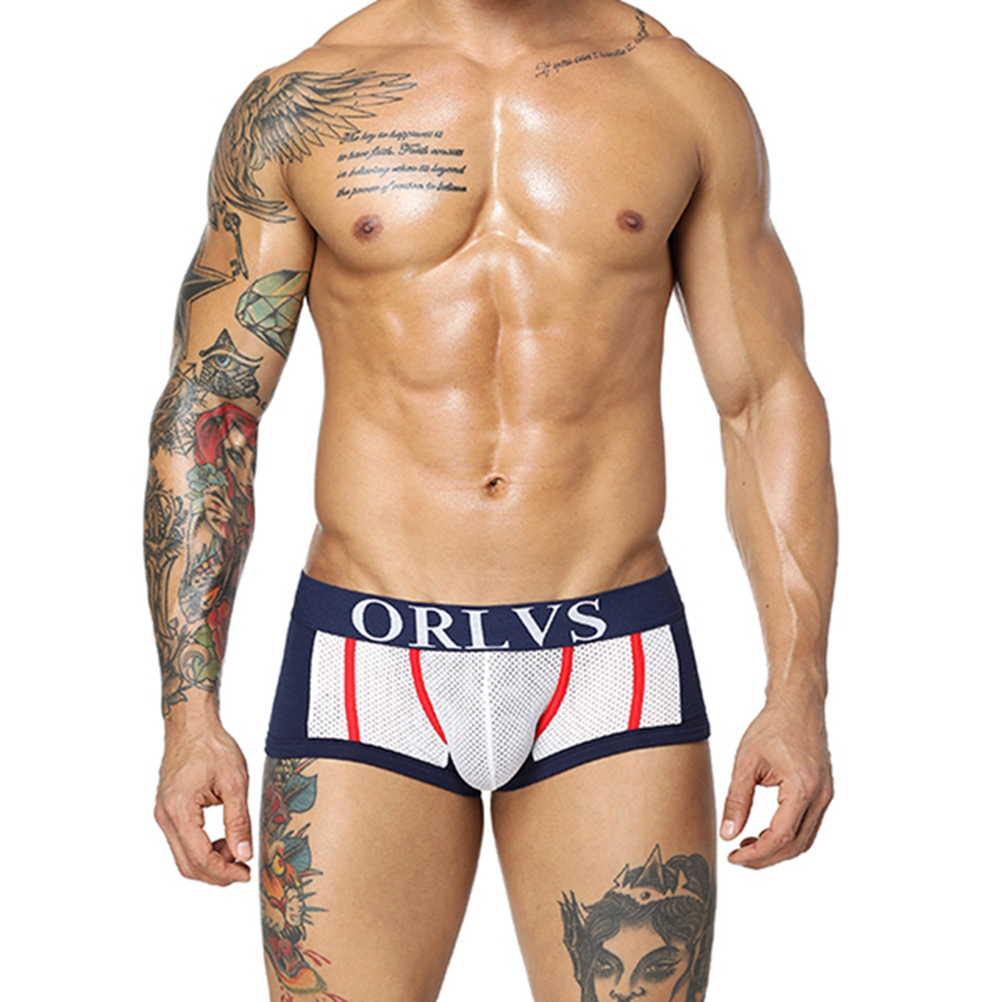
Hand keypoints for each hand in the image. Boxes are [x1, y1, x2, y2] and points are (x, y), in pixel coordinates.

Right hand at [155, 720, 252, 884]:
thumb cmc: (212, 746)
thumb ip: (238, 820)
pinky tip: (223, 840)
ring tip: (236, 850)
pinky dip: (202, 849)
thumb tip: (243, 854)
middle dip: (216, 874)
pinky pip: (182, 842)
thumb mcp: (234, 782)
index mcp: (179, 810)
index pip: (199, 858)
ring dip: (210, 862)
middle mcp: (164, 817)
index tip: (245, 874)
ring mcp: (163, 815)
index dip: (223, 872)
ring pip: (183, 856)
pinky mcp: (167, 812)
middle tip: (243, 871)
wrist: (192, 726)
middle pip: (187, 864)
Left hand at [720, 699, 832, 868]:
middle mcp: (821, 796)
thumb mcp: (746, 762)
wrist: (798, 704)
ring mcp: (826, 795)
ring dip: (777, 849)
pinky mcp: (824, 793)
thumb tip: (728, 834)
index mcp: (802, 787)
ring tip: (748, 846)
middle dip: (766, 857)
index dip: (756, 853)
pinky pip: (808, 825)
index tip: (734, 857)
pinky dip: (787, 836)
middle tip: (738, 857)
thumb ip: (737, 800)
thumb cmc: (773, 726)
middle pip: (796, 845)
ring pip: (805, 839)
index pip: (780, 836)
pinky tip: (764, 832)